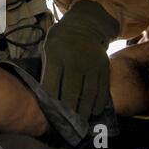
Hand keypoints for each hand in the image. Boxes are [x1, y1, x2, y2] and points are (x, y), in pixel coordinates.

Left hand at [41, 0, 118, 118]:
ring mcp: (91, 64)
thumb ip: (47, 67)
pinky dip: (98, 102)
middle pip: (70, 91)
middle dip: (68, 109)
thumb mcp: (48, 47)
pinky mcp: (104, 67)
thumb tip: (44, 92)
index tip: (50, 112)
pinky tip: (93, 110)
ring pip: (88, 92)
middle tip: (66, 123)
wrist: (85, 25)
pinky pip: (102, 88)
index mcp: (55, 55)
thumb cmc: (61, 40)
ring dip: (84, 110)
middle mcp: (74, 60)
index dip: (50, 100)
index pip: (51, 83)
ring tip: (80, 121)